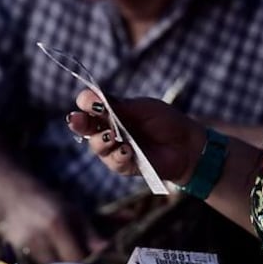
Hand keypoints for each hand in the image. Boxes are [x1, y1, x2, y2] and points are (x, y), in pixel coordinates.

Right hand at [0, 187, 100, 263]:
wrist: (14, 196)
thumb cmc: (49, 203)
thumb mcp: (73, 212)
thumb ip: (89, 232)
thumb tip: (105, 248)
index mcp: (56, 225)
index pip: (77, 257)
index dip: (86, 260)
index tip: (91, 257)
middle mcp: (39, 237)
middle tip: (76, 255)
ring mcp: (26, 245)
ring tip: (60, 251)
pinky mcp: (17, 250)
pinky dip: (46, 261)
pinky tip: (47, 250)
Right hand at [66, 88, 204, 182]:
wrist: (186, 144)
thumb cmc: (165, 121)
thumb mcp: (142, 108)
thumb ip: (119, 106)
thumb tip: (95, 99)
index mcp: (111, 111)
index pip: (89, 105)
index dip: (86, 102)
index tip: (90, 101)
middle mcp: (108, 129)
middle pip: (84, 126)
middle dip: (79, 123)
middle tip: (77, 120)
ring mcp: (114, 148)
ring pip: (96, 145)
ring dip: (100, 141)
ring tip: (112, 137)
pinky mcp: (124, 164)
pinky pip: (113, 162)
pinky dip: (118, 155)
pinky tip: (127, 151)